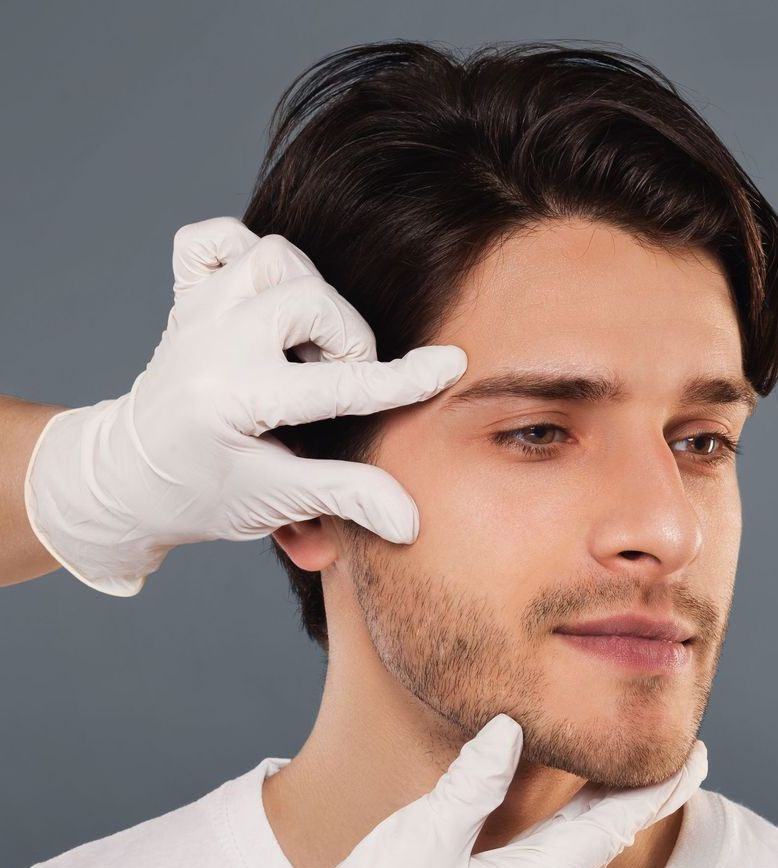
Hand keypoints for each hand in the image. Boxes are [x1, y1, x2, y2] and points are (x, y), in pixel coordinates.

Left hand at [22, 216, 466, 595]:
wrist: (129, 479)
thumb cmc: (202, 494)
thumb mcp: (276, 500)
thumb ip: (346, 496)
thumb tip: (410, 520)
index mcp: (233, 397)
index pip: (337, 383)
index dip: (403, 378)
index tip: (449, 365)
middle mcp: (212, 342)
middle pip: (309, 300)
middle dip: (345, 339)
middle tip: (341, 378)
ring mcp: (197, 312)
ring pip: (271, 257)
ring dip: (307, 293)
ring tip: (308, 342)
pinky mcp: (187, 298)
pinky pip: (210, 240)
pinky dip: (242, 252)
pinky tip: (264, 297)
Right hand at [153, 713, 707, 867]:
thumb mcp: (423, 835)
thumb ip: (474, 782)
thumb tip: (512, 728)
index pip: (609, 829)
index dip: (655, 791)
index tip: (696, 757)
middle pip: (601, 838)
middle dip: (643, 796)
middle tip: (679, 755)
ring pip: (576, 848)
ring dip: (610, 809)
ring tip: (633, 773)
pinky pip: (546, 855)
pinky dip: (572, 823)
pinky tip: (565, 807)